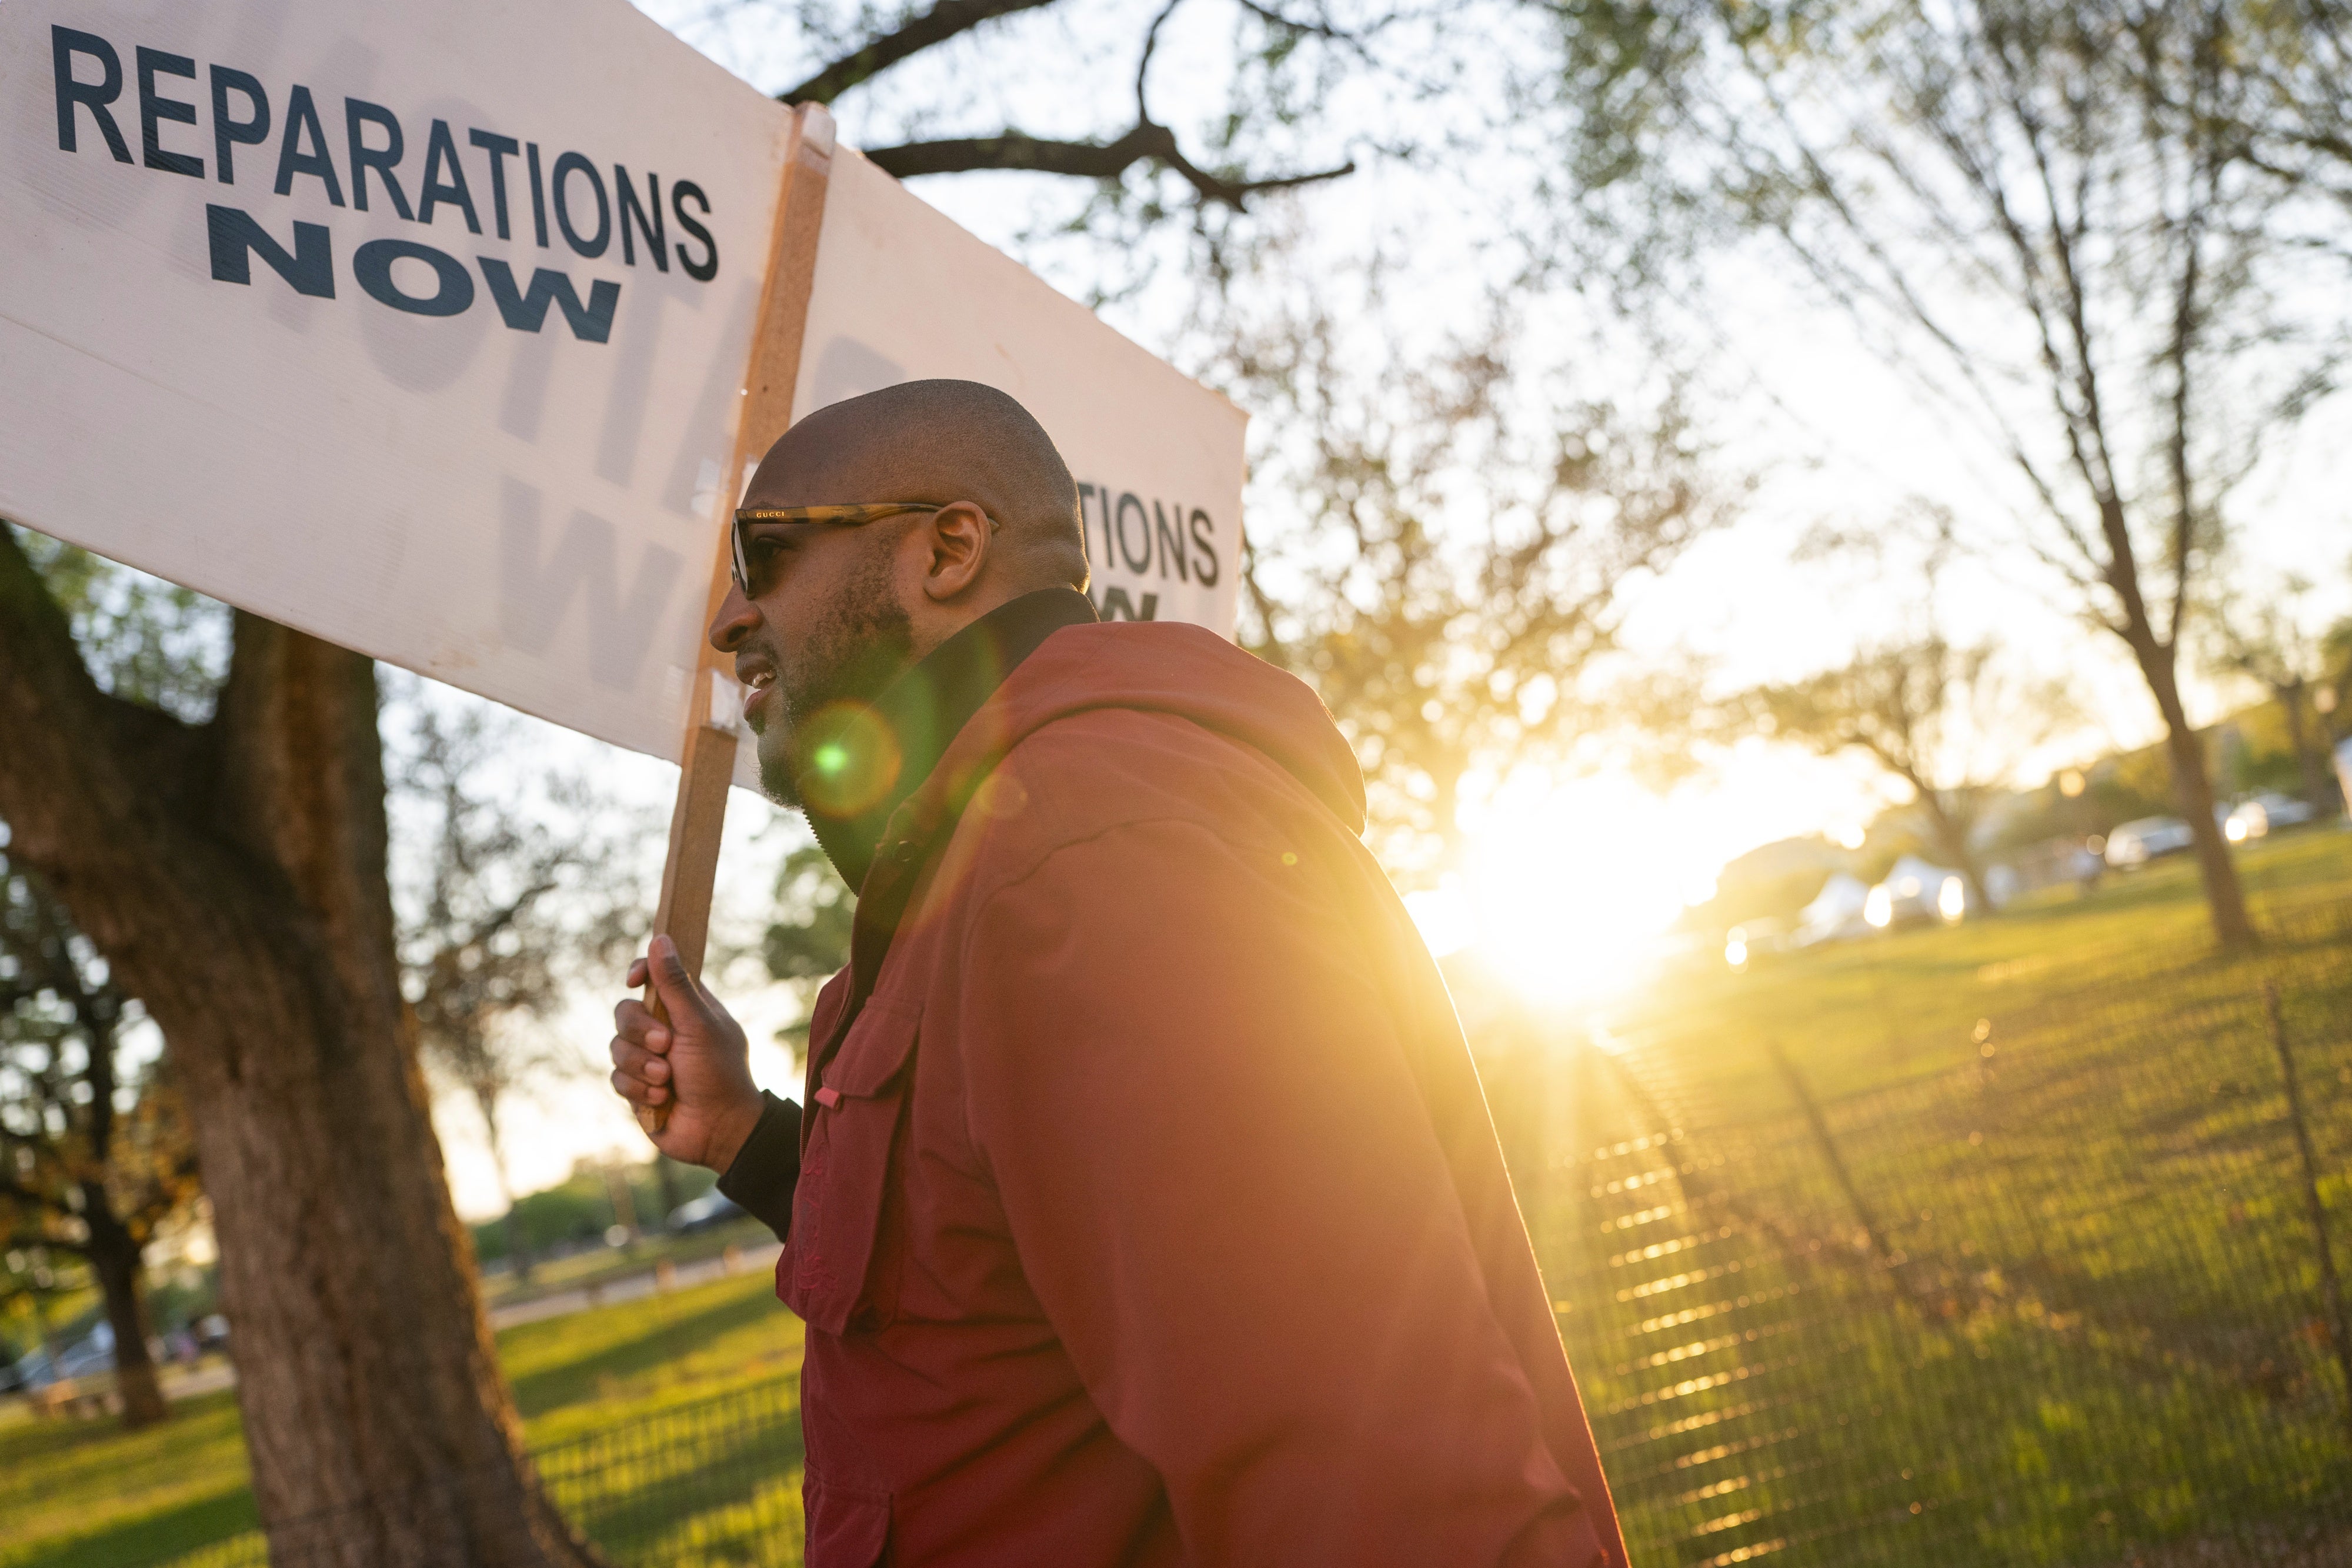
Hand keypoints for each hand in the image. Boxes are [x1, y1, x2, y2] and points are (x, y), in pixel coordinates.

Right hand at [609, 935, 763, 1171]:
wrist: (719, 1129)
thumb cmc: (720, 1073)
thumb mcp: (699, 1024)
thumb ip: (675, 985)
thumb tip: (660, 939)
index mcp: (685, 1007)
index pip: (652, 976)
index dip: (639, 972)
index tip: (634, 980)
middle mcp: (664, 1029)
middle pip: (624, 1012)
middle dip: (640, 1031)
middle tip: (667, 1046)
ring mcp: (648, 1058)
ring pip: (616, 1046)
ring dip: (641, 1065)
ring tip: (667, 1080)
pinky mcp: (636, 1087)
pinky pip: (616, 1077)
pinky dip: (638, 1089)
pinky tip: (662, 1100)